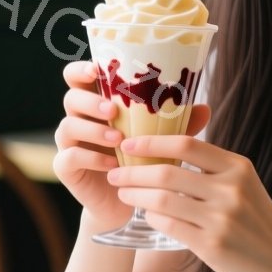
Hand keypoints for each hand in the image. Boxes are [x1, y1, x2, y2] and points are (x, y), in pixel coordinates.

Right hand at [53, 61, 209, 228]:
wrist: (125, 201)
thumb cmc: (141, 161)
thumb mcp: (160, 139)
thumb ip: (177, 123)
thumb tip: (205, 108)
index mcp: (96, 104)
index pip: (77, 78)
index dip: (81, 70)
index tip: (96, 69)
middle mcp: (79, 119)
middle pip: (70, 98)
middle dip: (90, 102)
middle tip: (113, 111)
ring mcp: (69, 144)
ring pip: (67, 126)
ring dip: (93, 130)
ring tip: (118, 139)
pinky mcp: (65, 168)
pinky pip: (69, 157)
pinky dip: (90, 159)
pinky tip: (111, 164)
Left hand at [106, 134, 271, 271]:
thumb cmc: (255, 220)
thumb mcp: (243, 184)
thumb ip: (212, 168)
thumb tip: (165, 148)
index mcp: (237, 167)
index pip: (187, 144)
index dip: (152, 141)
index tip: (129, 144)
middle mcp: (230, 189)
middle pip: (168, 172)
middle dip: (134, 171)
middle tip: (115, 173)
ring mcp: (221, 218)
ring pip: (162, 200)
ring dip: (136, 195)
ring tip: (123, 194)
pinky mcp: (212, 244)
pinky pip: (169, 225)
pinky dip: (152, 217)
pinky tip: (147, 215)